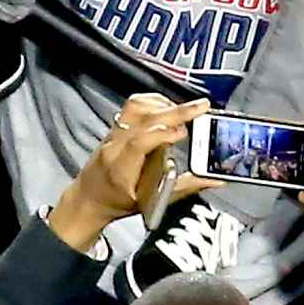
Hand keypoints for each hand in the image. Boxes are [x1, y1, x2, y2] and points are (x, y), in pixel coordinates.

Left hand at [49, 94, 213, 252]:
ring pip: (137, 106)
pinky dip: (155, 101)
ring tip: (184, 110)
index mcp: (120, 169)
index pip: (139, 142)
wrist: (89, 198)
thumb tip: (214, 179)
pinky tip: (168, 107)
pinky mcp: (116, 123)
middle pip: (143, 118)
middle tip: (201, 107)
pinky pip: (134, 104)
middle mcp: (114, 146)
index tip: (185, 131)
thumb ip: (185, 187)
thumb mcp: (154, 202)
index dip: (163, 132)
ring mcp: (113, 132)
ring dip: (165, 104)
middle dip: (175, 110)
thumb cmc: (119, 203)